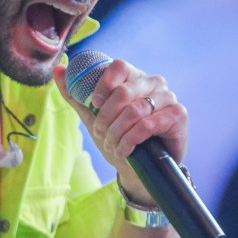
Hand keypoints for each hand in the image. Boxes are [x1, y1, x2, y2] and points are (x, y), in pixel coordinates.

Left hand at [53, 59, 187, 203]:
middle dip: (105, 117)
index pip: (118, 67)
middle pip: (124, 91)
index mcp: (134, 77)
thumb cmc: (119, 138)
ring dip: (117, 133)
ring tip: (112, 146)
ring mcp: (169, 97)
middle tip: (101, 134)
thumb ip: (76, 94)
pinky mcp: (178, 115)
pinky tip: (125, 151)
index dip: (103, 86)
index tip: (94, 105)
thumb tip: (58, 69)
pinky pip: (148, 125)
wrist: (139, 170)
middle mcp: (154, 83)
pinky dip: (130, 141)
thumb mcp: (93, 116)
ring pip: (134, 110)